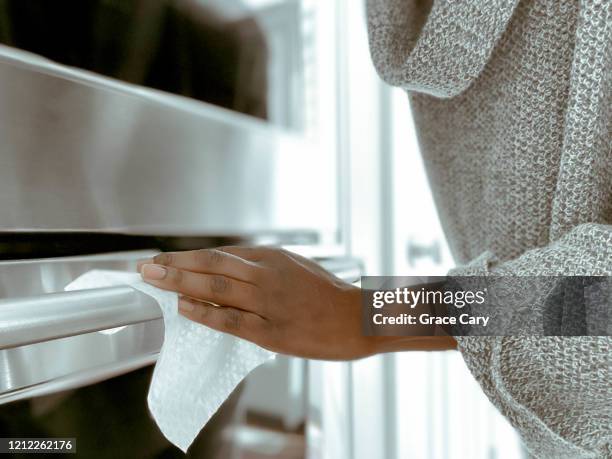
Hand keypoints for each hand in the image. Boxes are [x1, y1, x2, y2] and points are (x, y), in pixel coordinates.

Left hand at [137, 247, 370, 359]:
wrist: (358, 319)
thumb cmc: (329, 294)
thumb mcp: (296, 267)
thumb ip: (264, 268)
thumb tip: (229, 271)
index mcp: (273, 258)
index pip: (221, 254)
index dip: (190, 257)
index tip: (167, 259)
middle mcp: (267, 276)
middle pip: (212, 266)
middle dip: (175, 265)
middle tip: (147, 267)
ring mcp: (268, 303)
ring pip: (216, 289)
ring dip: (181, 284)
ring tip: (155, 282)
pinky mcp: (271, 332)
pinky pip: (230, 320)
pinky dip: (204, 313)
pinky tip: (184, 308)